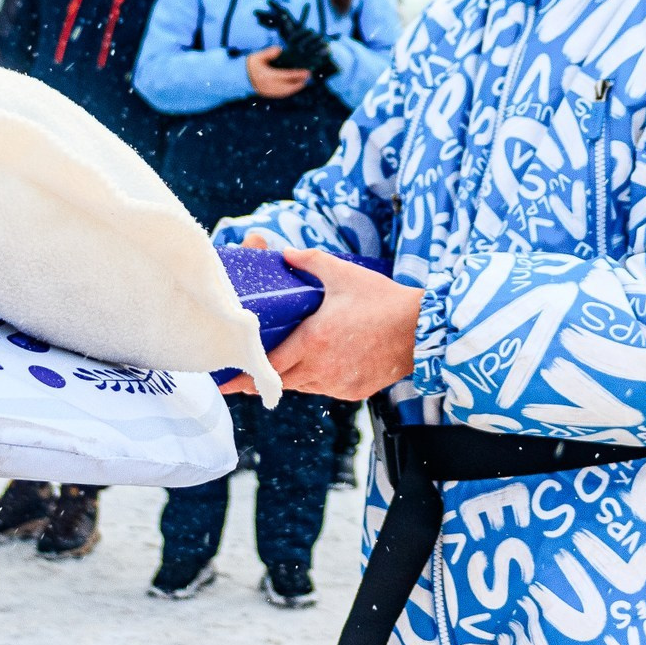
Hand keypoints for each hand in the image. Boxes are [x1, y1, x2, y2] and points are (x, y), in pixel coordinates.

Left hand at [217, 234, 420, 401]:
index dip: (244, 377)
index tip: (224, 383)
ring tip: (283, 366)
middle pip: (281, 382)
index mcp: (313, 342)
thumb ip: (310, 261)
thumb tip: (286, 252)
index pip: (268, 366)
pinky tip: (320, 364)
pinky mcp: (354, 392)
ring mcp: (339, 383)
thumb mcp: (343, 275)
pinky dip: (317, 379)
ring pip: (303, 386)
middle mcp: (321, 368)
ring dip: (292, 377)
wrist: (421, 329)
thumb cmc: (382, 301)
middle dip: (262, 380)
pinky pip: (325, 388)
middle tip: (242, 380)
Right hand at [246, 49, 312, 99]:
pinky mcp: (267, 94)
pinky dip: (289, 91)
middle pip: (289, 86)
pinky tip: (293, 88)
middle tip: (308, 76)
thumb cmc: (249, 66)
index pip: (287, 76)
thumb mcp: (257, 57)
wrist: (239, 78)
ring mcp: (269, 91)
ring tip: (303, 82)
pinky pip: (281, 94)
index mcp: (268, 76)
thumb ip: (268, 53)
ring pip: (286, 91)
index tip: (307, 72)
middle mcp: (270, 85)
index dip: (298, 74)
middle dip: (300, 82)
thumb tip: (279, 49)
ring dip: (296, 88)